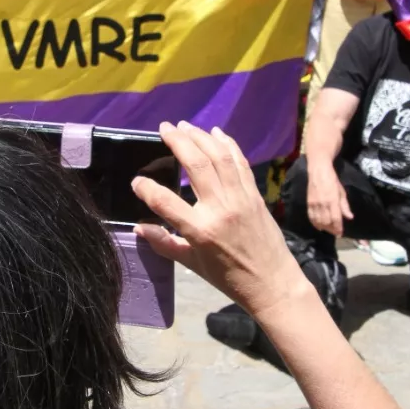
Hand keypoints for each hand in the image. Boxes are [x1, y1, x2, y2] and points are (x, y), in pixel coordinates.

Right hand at [133, 121, 311, 318]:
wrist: (273, 283)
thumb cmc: (229, 277)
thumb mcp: (192, 264)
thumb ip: (164, 243)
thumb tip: (139, 227)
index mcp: (200, 230)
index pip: (165, 201)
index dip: (146, 188)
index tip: (136, 181)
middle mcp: (220, 208)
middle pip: (195, 165)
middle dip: (177, 142)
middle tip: (164, 128)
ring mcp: (240, 198)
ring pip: (219, 157)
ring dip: (201, 137)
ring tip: (185, 125)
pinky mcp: (255, 194)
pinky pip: (240, 163)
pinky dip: (228, 144)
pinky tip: (216, 133)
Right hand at [305, 164, 352, 236]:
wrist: (318, 172)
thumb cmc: (333, 181)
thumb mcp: (342, 192)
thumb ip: (345, 206)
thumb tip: (350, 217)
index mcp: (333, 201)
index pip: (336, 219)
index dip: (338, 228)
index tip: (340, 233)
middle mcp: (323, 204)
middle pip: (327, 222)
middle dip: (332, 229)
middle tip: (335, 232)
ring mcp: (314, 204)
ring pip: (318, 221)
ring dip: (324, 228)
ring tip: (329, 230)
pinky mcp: (308, 203)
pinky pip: (311, 217)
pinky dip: (315, 224)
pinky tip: (319, 227)